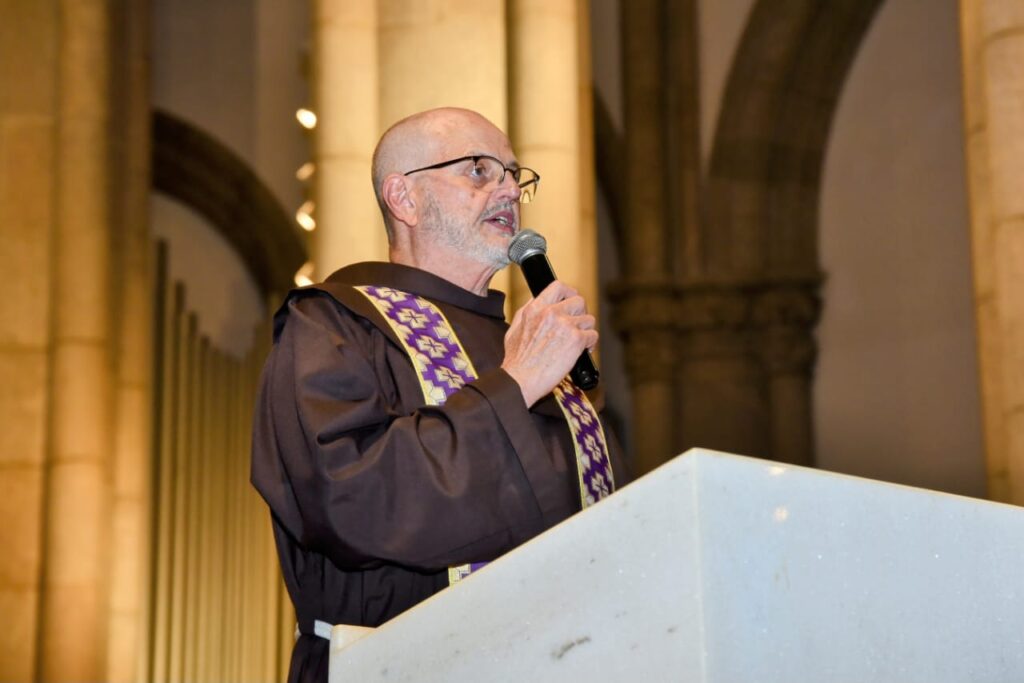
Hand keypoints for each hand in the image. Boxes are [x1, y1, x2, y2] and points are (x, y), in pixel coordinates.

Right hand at [501, 281, 597, 406]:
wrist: (520, 380)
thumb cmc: (516, 361)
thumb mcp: (514, 329)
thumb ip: (527, 313)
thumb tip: (537, 303)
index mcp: (535, 309)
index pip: (558, 286)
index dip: (569, 292)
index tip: (571, 300)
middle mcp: (551, 313)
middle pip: (578, 301)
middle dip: (580, 313)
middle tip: (577, 325)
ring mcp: (565, 325)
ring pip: (589, 319)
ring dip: (586, 330)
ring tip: (579, 342)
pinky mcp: (576, 340)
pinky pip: (593, 335)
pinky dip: (590, 344)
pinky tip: (582, 351)